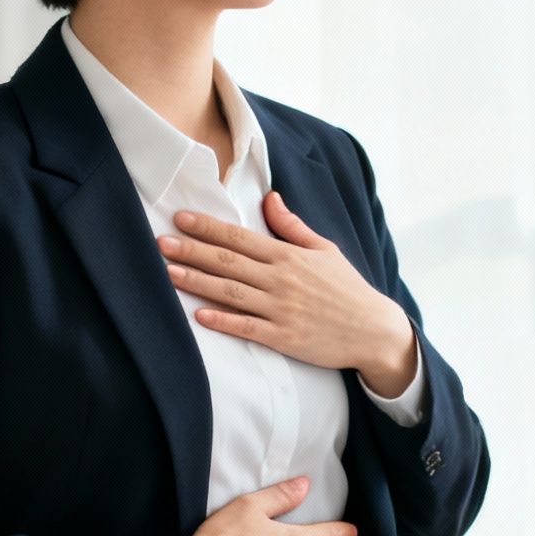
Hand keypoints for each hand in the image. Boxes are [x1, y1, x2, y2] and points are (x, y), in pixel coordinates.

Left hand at [158, 192, 417, 395]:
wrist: (373, 330)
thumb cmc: (347, 288)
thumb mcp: (325, 249)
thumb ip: (292, 226)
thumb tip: (269, 198)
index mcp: (289, 256)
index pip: (240, 237)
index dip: (208, 227)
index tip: (181, 218)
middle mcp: (282, 280)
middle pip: (228, 262)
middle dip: (192, 250)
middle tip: (161, 242)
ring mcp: (282, 310)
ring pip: (231, 292)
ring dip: (198, 282)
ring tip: (169, 273)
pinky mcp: (284, 337)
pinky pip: (247, 327)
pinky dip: (223, 321)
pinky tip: (199, 315)